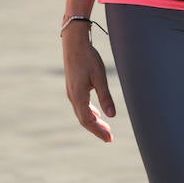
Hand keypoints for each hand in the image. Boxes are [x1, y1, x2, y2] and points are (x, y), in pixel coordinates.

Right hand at [62, 26, 115, 141]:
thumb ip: (105, 96)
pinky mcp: (73, 87)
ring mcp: (71, 92)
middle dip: (97, 129)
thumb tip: (112, 115)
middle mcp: (73, 96)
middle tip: (110, 138)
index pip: (88, 120)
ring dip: (94, 122)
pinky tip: (97, 113)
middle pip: (84, 119)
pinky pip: (80, 105)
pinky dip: (89, 112)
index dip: (98, 131)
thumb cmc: (88, 58)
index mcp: (78, 96)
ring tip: (106, 128)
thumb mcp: (100, 77)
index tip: (109, 138)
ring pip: (82, 113)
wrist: (74, 43)